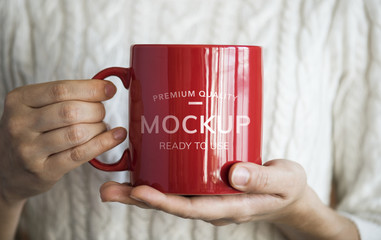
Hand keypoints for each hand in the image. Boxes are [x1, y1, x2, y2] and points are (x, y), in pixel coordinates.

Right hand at [0, 80, 126, 204]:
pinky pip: (80, 154)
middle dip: (96, 110)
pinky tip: (116, 137)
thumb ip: (64, 97)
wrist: (6, 171)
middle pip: (70, 111)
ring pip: (77, 133)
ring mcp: (29, 150)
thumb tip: (104, 88)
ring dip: (99, 128)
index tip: (110, 89)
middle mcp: (20, 124)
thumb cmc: (29, 133)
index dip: (91, 89)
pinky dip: (104, 143)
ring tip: (101, 127)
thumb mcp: (34, 108)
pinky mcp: (43, 171)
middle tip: (101, 112)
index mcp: (19, 100)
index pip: (61, 90)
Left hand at [100, 160, 358, 239]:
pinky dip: (157, 179)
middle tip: (109, 190)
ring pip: (170, 196)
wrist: (288, 195)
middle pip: (171, 204)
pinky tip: (141, 168)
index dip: (164, 202)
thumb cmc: (287, 187)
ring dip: (140, 191)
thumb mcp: (284, 180)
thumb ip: (261, 177)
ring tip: (112, 184)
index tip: (139, 191)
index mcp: (230, 207)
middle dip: (139, 199)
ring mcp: (208, 197)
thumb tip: (233, 174)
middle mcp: (213, 205)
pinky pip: (178, 185)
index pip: (191, 208)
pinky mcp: (206, 186)